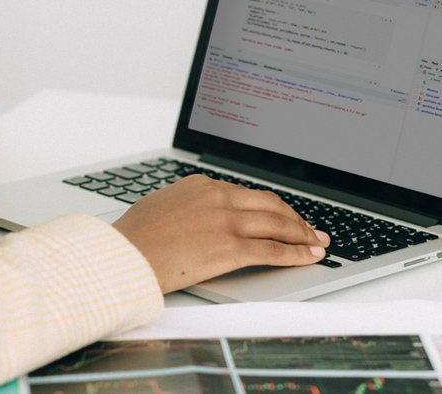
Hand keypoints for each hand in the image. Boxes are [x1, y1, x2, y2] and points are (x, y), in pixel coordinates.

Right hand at [112, 175, 329, 293]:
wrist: (125, 253)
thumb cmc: (136, 233)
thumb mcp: (164, 204)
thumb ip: (189, 203)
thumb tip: (200, 213)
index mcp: (203, 184)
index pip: (247, 194)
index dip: (271, 207)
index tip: (281, 215)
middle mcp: (219, 197)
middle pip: (270, 205)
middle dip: (295, 218)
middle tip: (311, 229)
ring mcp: (226, 220)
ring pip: (277, 225)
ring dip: (302, 235)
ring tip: (317, 243)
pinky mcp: (230, 247)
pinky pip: (273, 250)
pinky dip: (296, 254)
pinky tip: (308, 257)